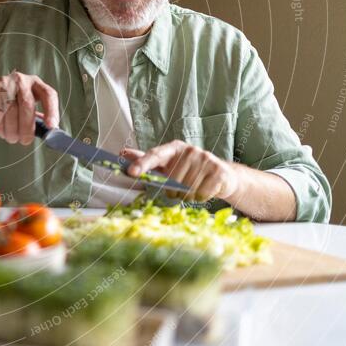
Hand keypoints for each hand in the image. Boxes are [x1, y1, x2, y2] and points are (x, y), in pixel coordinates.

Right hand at [0, 71, 58, 144]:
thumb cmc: (7, 100)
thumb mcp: (25, 104)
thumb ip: (36, 116)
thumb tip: (47, 131)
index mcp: (34, 84)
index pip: (48, 94)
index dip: (52, 111)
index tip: (51, 126)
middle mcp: (21, 81)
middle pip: (27, 105)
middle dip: (27, 127)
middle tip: (25, 140)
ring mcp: (4, 85)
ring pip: (11, 112)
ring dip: (12, 131)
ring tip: (12, 137)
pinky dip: (1, 128)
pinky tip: (2, 131)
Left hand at [121, 140, 240, 201]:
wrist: (222, 176)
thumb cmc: (189, 171)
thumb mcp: (168, 164)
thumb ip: (146, 159)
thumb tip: (122, 153)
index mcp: (174, 148)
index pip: (155, 154)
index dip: (142, 163)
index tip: (131, 172)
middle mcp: (190, 150)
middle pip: (171, 179)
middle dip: (173, 190)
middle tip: (180, 189)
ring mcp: (205, 159)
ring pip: (186, 189)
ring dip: (187, 195)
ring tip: (193, 189)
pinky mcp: (218, 171)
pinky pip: (201, 193)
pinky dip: (200, 198)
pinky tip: (205, 190)